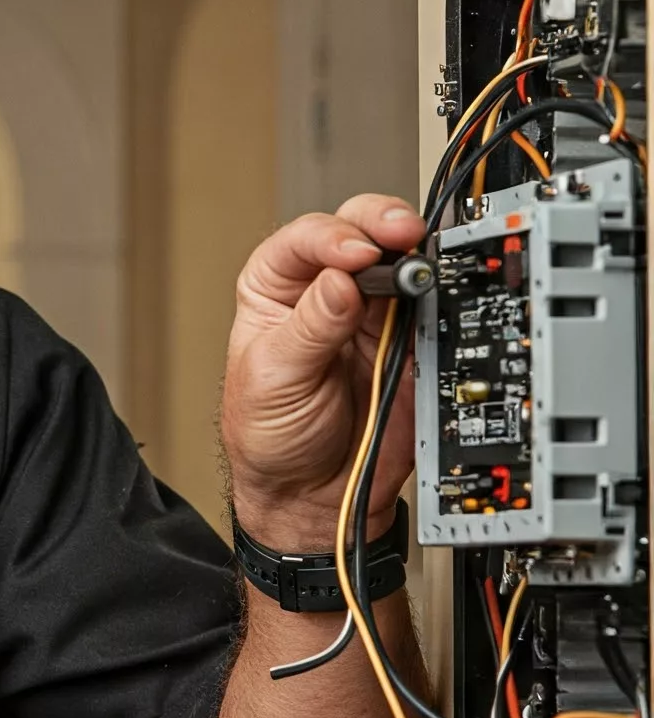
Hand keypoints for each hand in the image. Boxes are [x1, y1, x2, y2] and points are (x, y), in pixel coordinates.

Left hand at [220, 193, 425, 548]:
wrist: (313, 494)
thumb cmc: (272, 437)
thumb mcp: (274, 381)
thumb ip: (308, 330)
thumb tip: (341, 282)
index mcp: (276, 292)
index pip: (302, 241)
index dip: (330, 237)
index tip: (353, 255)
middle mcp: (326, 292)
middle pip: (358, 230)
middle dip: (381, 223)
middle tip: (402, 235)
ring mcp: (372, 313)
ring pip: (401, 259)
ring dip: (417, 253)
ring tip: (423, 264)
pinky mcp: (410, 340)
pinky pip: (434, 305)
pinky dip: (444, 293)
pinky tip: (443, 294)